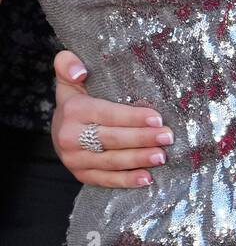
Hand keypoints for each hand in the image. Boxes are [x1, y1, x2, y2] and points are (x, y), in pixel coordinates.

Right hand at [52, 51, 172, 188]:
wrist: (58, 129)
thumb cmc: (76, 100)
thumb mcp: (69, 79)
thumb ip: (68, 64)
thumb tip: (80, 71)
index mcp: (73, 111)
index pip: (108, 114)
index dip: (133, 117)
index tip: (158, 118)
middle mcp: (70, 137)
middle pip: (112, 139)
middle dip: (142, 139)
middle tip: (168, 137)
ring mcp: (75, 159)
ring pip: (111, 161)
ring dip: (138, 160)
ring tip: (161, 156)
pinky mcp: (81, 174)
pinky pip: (105, 180)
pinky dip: (126, 181)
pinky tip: (147, 178)